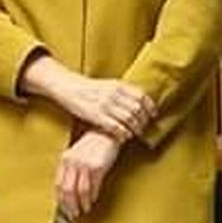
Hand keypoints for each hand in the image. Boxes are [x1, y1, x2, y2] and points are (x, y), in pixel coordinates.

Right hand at [22, 57, 154, 140]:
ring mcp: (106, 105)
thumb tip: (139, 103)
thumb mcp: (108, 85)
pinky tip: (123, 137)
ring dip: (135, 129)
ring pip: (129, 119)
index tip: (153, 115)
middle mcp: (114, 94)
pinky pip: (116, 128)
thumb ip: (122, 92)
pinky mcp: (97, 115)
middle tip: (143, 128)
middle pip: (137, 109)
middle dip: (143, 121)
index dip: (150, 107)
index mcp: (118, 85)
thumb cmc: (89, 88)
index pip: (141, 96)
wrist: (68, 87)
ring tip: (134, 133)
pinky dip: (123, 134)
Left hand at [54, 130, 120, 220]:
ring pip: (79, 191)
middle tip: (73, 215)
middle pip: (67, 190)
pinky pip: (92, 187)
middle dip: (69, 205)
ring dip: (81, 204)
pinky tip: (92, 201)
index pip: (58, 184)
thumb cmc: (94, 143)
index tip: (64, 208)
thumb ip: (72, 168)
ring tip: (83, 210)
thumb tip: (69, 190)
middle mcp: (72, 161)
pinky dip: (91, 197)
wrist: (108, 132)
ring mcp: (84, 164)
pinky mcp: (97, 167)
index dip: (60, 199)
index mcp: (65, 158)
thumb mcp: (78, 154)